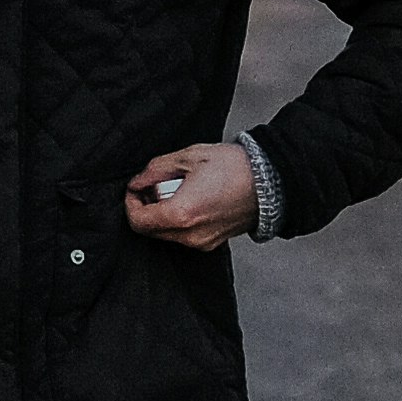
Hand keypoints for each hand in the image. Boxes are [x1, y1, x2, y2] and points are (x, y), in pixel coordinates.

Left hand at [125, 137, 258, 251]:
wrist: (271, 182)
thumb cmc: (235, 168)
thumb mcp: (188, 157)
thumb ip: (155, 170)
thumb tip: (138, 181)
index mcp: (180, 213)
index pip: (137, 221)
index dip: (130, 203)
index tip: (136, 188)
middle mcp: (189, 235)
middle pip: (150, 231)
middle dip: (146, 209)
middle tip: (155, 187)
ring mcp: (201, 242)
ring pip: (166, 235)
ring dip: (163, 215)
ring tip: (179, 191)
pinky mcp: (212, 243)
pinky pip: (184, 237)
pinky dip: (179, 221)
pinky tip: (192, 200)